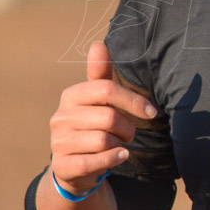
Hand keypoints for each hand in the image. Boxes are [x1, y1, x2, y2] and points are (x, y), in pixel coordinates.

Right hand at [48, 42, 156, 195]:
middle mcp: (60, 117)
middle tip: (128, 133)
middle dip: (128, 128)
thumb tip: (98, 44)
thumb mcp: (98, 99)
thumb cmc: (93, 125)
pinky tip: (119, 156)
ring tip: (118, 145)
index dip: (134, 100)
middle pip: (109, 117)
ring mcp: (58, 142)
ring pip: (104, 140)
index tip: (151, 112)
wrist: (74, 165)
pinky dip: (113, 159)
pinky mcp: (62, 165)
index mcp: (71, 95)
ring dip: (120, 145)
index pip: (106, 89)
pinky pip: (95, 162)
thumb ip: (101, 74)